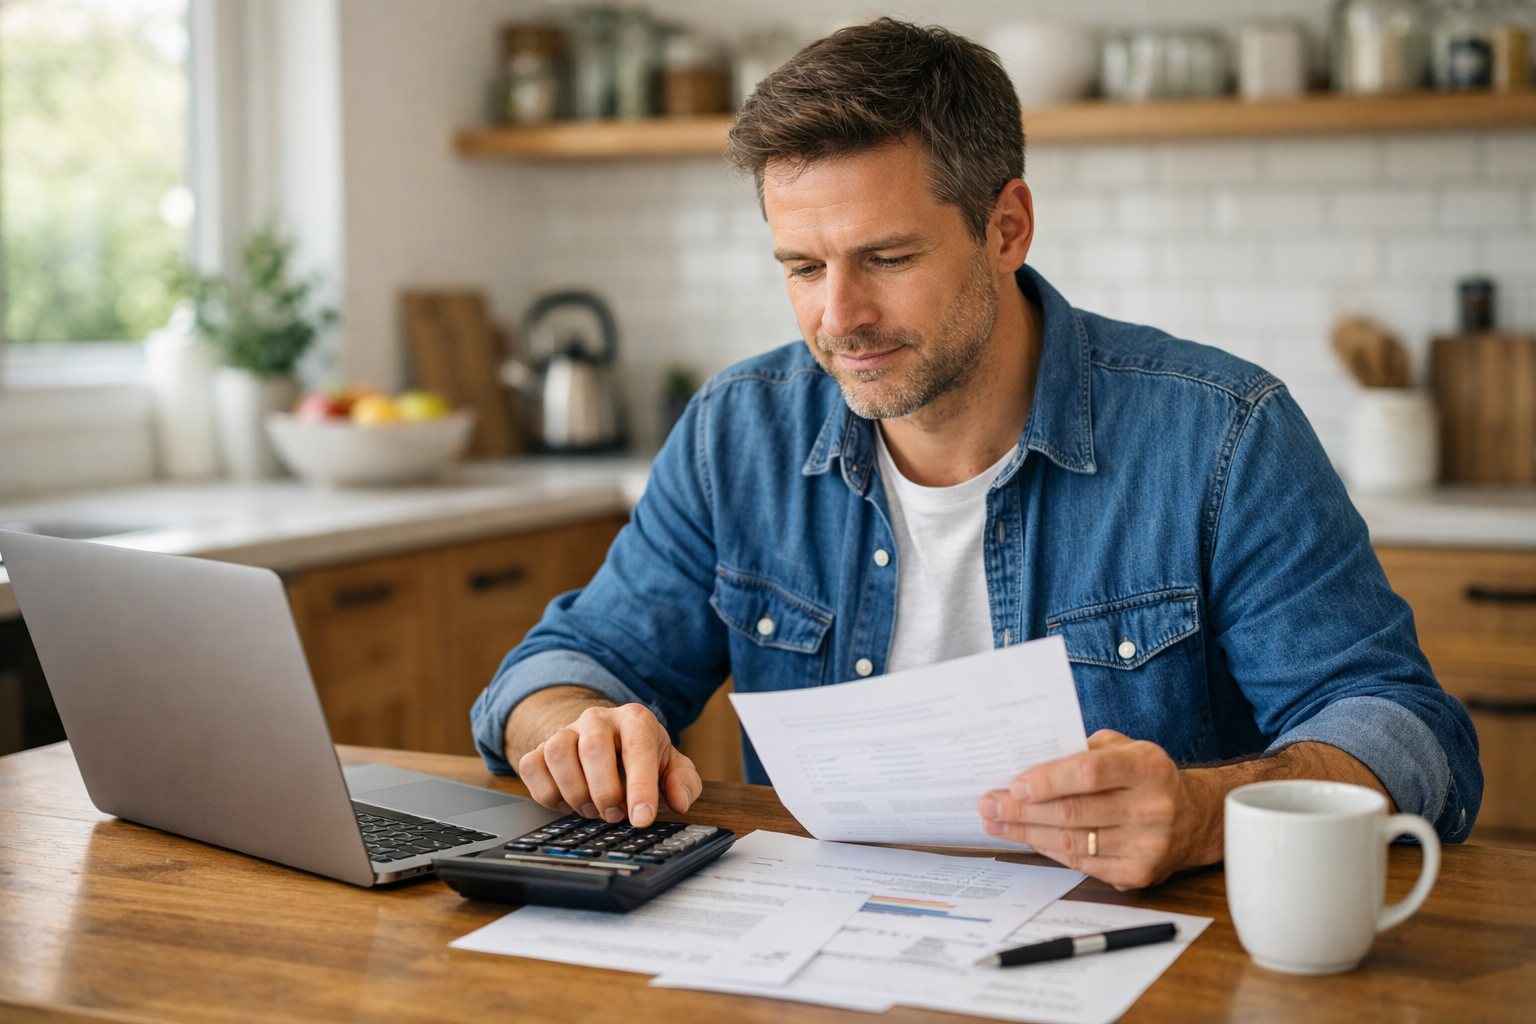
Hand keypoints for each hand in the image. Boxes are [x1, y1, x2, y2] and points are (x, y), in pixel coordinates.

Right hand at [516, 703, 701, 827]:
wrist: (604, 736)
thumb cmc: (639, 754)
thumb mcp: (670, 764)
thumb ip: (683, 781)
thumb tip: (680, 800)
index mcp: (635, 719)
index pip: (638, 748)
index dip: (640, 786)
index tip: (642, 818)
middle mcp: (598, 718)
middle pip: (593, 748)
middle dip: (605, 791)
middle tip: (616, 815)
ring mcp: (566, 730)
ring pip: (557, 753)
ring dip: (575, 792)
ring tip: (592, 809)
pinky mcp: (540, 747)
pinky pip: (532, 766)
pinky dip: (547, 793)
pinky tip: (567, 802)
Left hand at [977, 730, 1215, 889]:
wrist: (1195, 818)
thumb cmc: (1146, 776)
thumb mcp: (1124, 748)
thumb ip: (1083, 750)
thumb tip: (1029, 762)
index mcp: (1147, 766)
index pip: (1089, 773)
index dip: (1048, 780)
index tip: (1014, 785)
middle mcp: (1151, 807)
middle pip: (1073, 812)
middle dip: (1022, 810)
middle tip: (989, 805)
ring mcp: (1147, 845)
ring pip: (1072, 842)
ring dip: (1027, 833)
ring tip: (997, 823)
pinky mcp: (1138, 874)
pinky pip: (1082, 863)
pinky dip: (1049, 851)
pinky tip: (1028, 839)